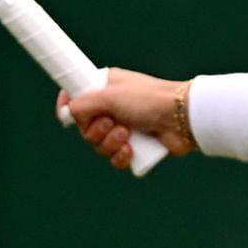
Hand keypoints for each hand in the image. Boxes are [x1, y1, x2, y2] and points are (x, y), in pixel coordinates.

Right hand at [56, 68, 195, 169]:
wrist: (182, 117)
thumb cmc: (148, 99)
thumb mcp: (108, 95)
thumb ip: (81, 104)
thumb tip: (68, 115)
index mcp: (105, 88)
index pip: (76, 98)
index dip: (68, 107)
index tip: (64, 114)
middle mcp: (113, 108)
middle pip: (85, 129)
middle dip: (96, 131)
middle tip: (112, 122)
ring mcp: (124, 128)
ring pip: (99, 146)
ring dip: (110, 143)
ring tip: (128, 134)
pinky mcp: (135, 147)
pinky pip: (115, 159)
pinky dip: (121, 156)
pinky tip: (132, 150)